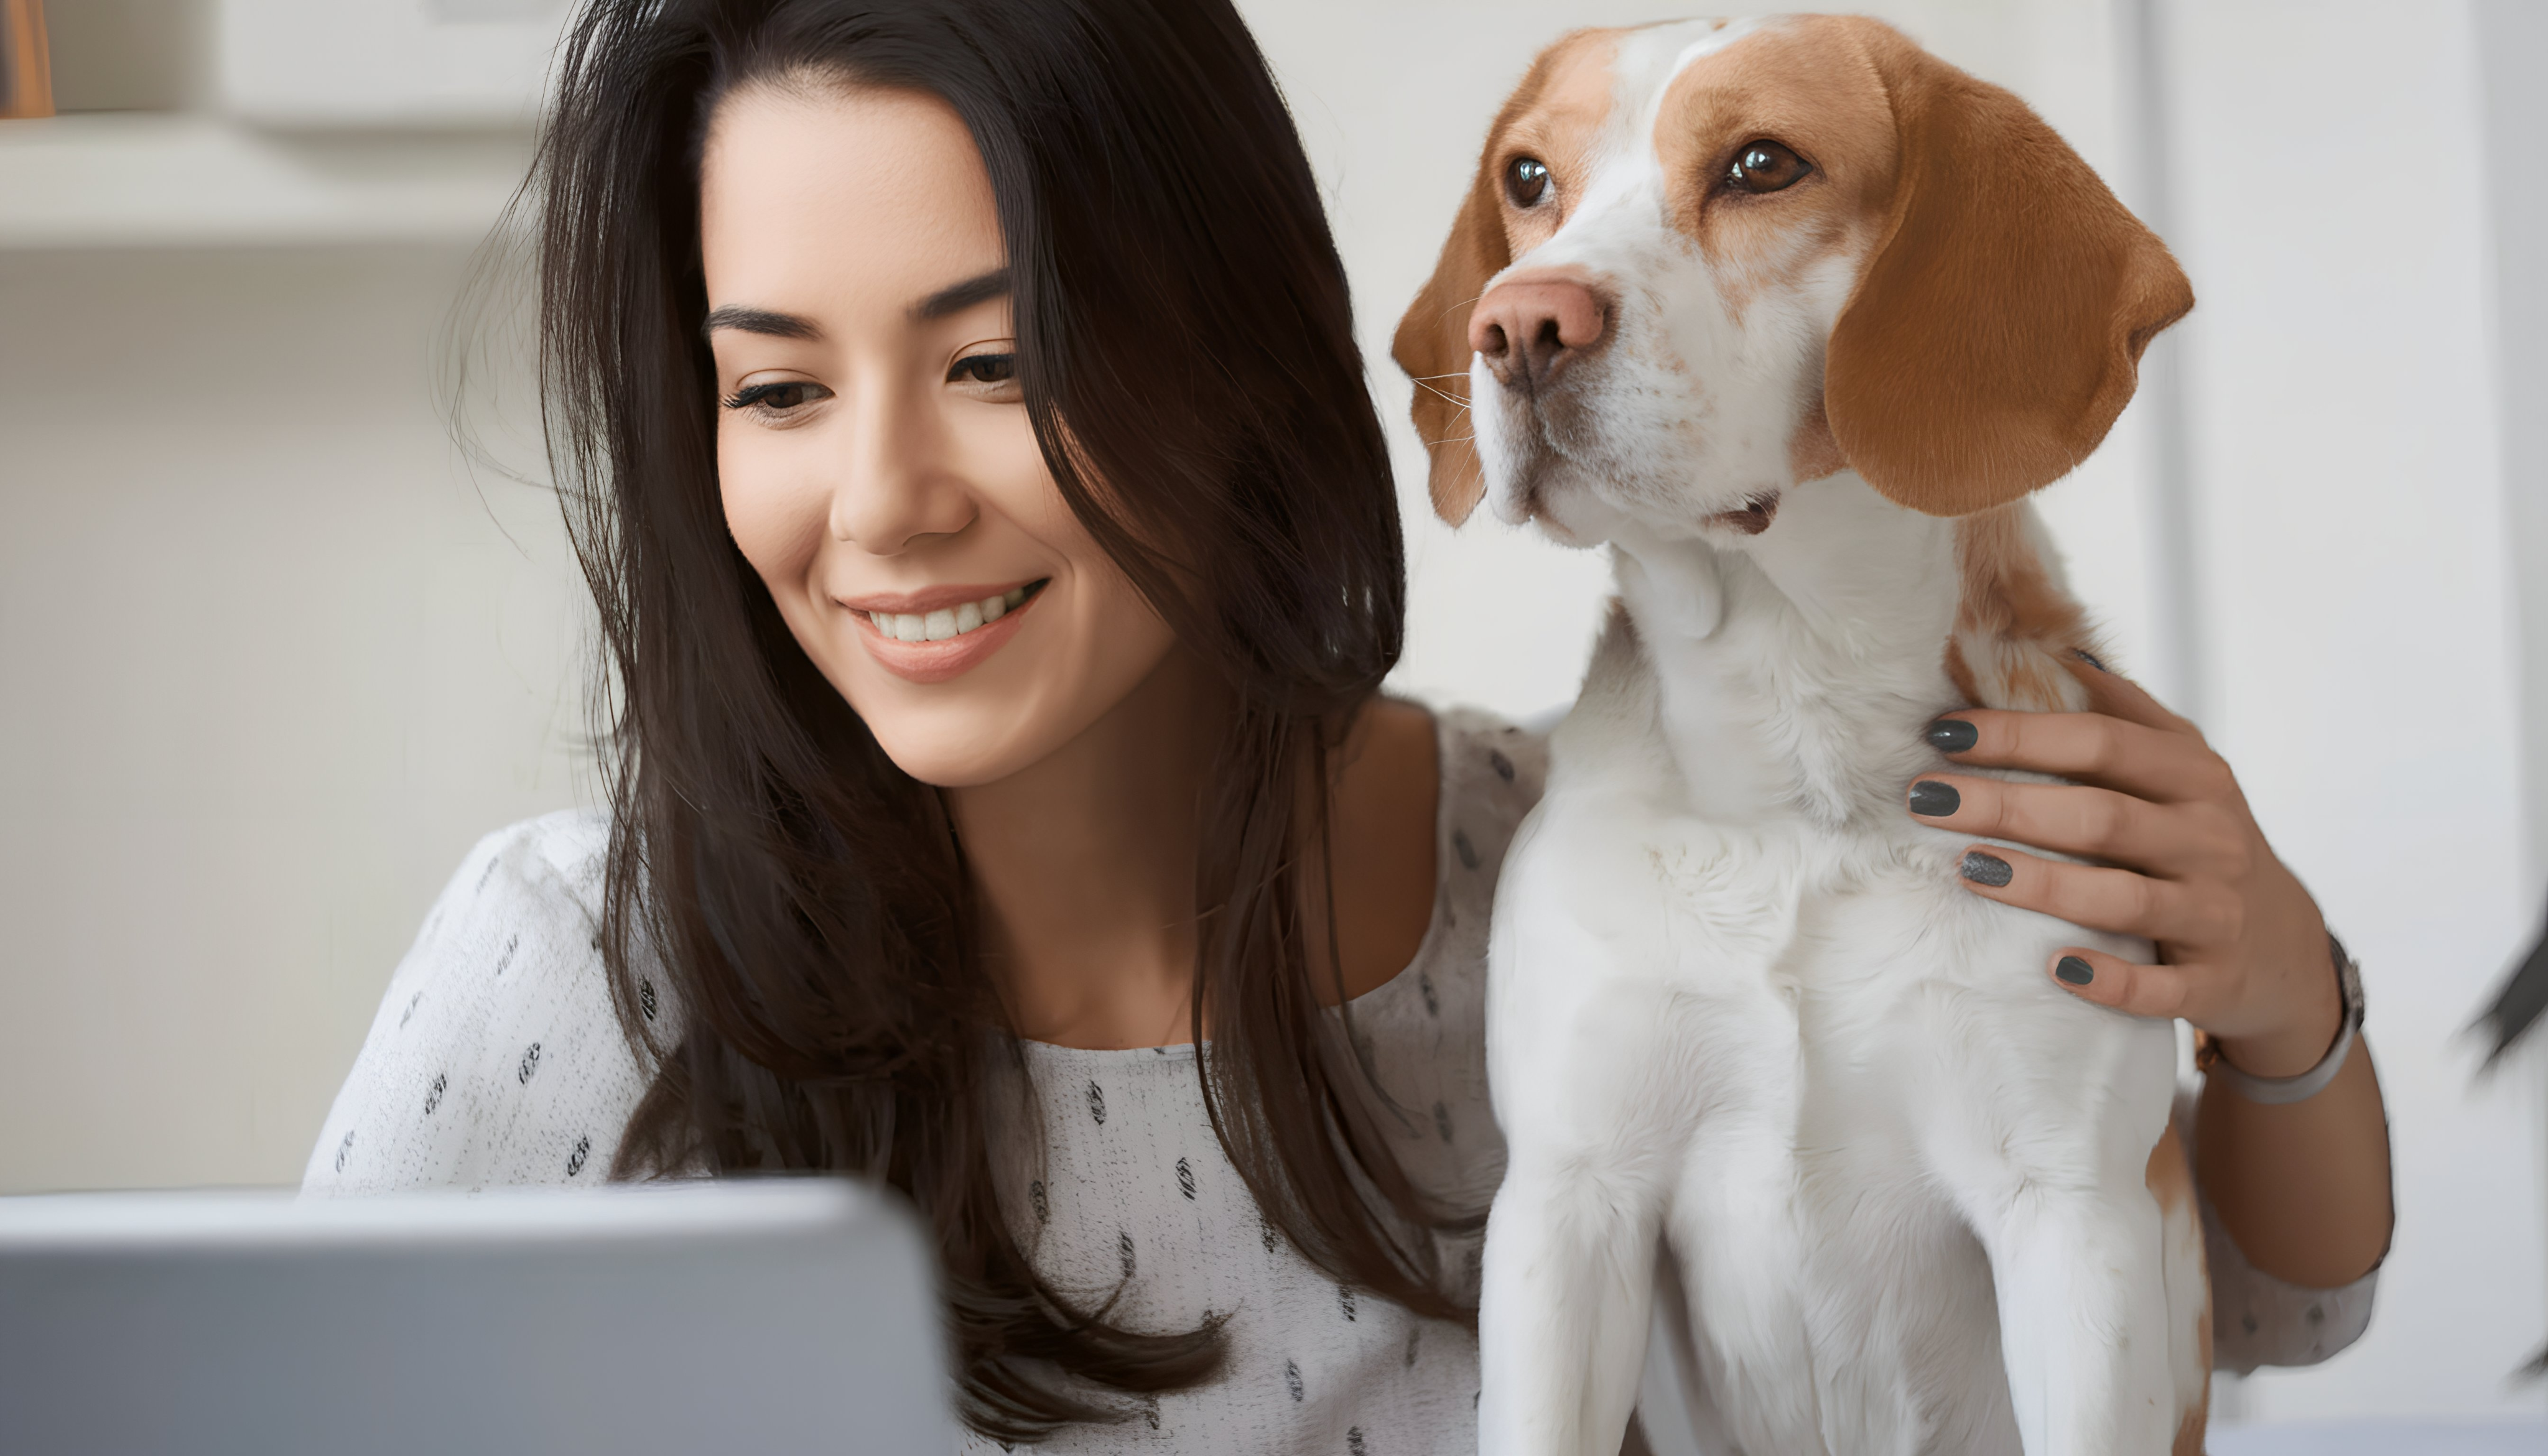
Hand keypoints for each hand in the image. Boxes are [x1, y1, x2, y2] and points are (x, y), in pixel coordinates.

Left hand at [1906, 655, 2342, 1077]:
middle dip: (2007, 804)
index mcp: (2195, 777)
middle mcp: (2210, 838)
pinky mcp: (2214, 982)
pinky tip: (2053, 966)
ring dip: (2041, 883)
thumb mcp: (2184, 768)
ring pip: (2123, 897)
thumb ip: (2127, 712)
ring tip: (1967, 868)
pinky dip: (2108, 978)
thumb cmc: (2203, 840)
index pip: (2102, 742)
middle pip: (2100, 816)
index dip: (2022, 735)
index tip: (1944, 733)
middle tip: (1926, 798)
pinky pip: (2159, 986)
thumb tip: (2056, 648)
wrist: (2285, 945)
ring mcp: (2215, 912)